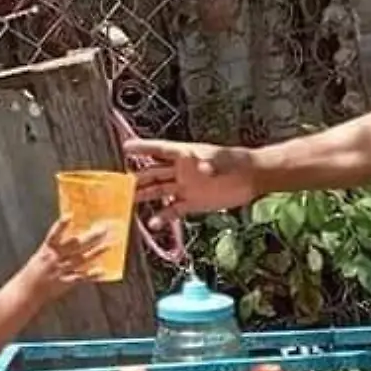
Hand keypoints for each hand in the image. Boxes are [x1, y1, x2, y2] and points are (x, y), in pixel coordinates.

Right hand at [26, 216, 110, 292]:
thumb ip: (55, 246)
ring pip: (81, 259)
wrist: (27, 291)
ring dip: (95, 252)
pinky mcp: (66, 282)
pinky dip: (91, 274)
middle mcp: (55, 259)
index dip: (61, 225)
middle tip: (103, 229)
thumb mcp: (41, 254)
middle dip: (90, 237)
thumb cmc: (34, 271)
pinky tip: (102, 270)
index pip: (54, 235)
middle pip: (75, 245)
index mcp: (47, 250)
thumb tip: (72, 235)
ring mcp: (61, 270)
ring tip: (108, 245)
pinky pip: (81, 277)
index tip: (69, 215)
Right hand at [120, 139, 259, 224]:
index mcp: (185, 155)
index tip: (125, 148)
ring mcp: (185, 187)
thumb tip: (202, 168)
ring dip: (144, 196)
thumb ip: (211, 163)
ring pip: (159, 191)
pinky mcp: (192, 203)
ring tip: (127, 202)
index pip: (159, 150)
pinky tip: (152, 223)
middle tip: (119, 183)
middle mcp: (181, 171)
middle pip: (153, 173)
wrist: (251, 178)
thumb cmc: (236, 162)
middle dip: (137, 177)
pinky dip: (162, 216)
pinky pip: (173, 210)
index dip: (143, 148)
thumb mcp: (223, 160)